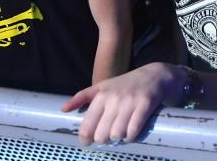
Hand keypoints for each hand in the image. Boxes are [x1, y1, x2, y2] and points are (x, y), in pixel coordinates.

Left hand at [61, 62, 182, 145]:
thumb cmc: (125, 84)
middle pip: (102, 135)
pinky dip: (131, 136)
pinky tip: (131, 132)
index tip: (88, 141)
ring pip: (117, 134)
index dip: (86, 139)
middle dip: (104, 139)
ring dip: (119, 137)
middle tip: (108, 136)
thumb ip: (81, 97)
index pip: (87, 127)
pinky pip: (133, 131)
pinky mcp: (145, 105)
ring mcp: (130, 102)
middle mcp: (113, 99)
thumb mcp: (102, 86)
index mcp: (101, 95)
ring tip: (120, 132)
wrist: (154, 75)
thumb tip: (63, 109)